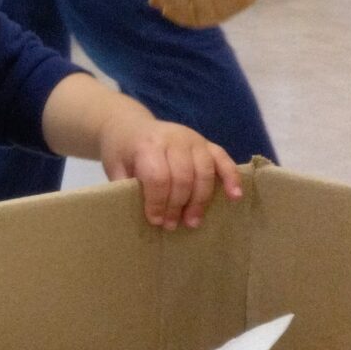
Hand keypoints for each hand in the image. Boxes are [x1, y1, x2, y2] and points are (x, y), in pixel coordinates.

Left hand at [98, 110, 242, 230]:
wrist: (129, 125)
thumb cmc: (121, 151)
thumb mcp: (115, 168)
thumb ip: (126, 188)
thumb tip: (142, 215)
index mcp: (148, 144)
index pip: (159, 177)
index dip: (158, 202)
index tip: (156, 220)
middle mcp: (174, 139)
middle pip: (183, 177)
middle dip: (178, 205)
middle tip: (172, 225)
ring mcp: (193, 139)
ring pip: (204, 172)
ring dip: (200, 200)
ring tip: (192, 222)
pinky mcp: (206, 142)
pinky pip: (223, 159)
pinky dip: (231, 178)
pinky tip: (235, 196)